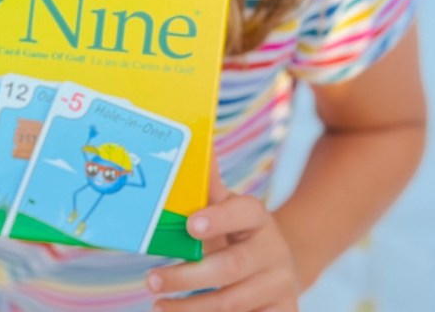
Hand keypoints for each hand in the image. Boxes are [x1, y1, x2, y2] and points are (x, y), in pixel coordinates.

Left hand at [146, 161, 299, 310]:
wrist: (277, 268)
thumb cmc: (236, 234)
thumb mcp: (226, 209)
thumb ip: (207, 185)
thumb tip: (194, 140)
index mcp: (258, 217)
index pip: (243, 212)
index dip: (218, 218)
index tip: (190, 225)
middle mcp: (274, 250)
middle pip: (231, 266)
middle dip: (187, 276)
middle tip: (150, 280)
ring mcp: (281, 284)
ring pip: (233, 302)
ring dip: (190, 308)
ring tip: (157, 306)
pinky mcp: (284, 310)